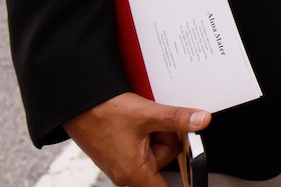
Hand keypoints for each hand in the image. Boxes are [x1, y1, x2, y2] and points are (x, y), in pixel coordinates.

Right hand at [63, 93, 209, 186]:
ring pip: (155, 149)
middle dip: (165, 137)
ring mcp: (122, 164)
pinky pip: (143, 145)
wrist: (78, 105)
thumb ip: (178, 120)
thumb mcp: (148, 115)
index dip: (185, 176)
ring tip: (140, 121)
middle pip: (166, 158)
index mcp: (134, 173)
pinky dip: (145, 132)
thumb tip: (202, 121)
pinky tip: (135, 123)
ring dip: (155, 132)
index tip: (194, 176)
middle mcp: (127, 174)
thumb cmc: (104, 113)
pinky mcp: (118, 154)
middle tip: (152, 123)